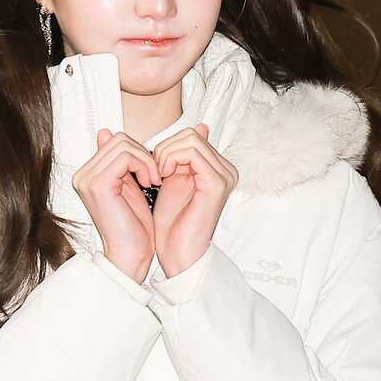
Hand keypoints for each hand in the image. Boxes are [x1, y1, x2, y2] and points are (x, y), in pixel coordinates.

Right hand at [72, 129, 160, 282]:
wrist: (131, 255)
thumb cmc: (133, 228)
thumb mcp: (129, 186)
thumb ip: (120, 161)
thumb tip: (106, 133)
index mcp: (88, 175)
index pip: (114, 142)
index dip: (139, 153)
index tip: (152, 172)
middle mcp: (83, 176)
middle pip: (118, 139)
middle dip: (144, 154)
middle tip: (156, 175)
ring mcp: (87, 180)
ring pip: (123, 145)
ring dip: (146, 160)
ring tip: (154, 180)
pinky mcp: (98, 185)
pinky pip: (126, 157)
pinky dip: (144, 165)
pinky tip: (150, 182)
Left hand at [152, 124, 237, 276]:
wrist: (177, 252)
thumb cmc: (173, 224)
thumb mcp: (171, 179)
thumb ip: (179, 154)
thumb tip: (193, 128)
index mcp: (217, 168)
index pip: (192, 135)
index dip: (167, 147)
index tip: (155, 167)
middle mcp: (225, 170)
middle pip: (191, 134)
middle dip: (165, 148)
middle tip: (155, 171)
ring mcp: (224, 175)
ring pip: (190, 139)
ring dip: (165, 154)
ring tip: (158, 176)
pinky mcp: (217, 183)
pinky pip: (192, 153)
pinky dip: (170, 160)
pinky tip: (162, 177)